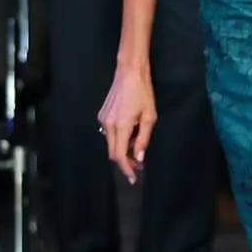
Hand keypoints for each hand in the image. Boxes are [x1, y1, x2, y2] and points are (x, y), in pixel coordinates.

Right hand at [97, 62, 156, 183]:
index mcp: (120, 126)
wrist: (129, 72)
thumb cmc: (143, 92)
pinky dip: (119, 139)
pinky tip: (130, 134)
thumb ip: (143, 138)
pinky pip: (109, 133)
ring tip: (137, 148)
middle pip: (113, 152)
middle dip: (125, 161)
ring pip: (111, 143)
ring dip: (123, 149)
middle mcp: (107, 125)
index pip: (119, 156)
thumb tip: (139, 157)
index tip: (133, 178)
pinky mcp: (102, 115)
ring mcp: (103, 119)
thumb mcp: (149, 116)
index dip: (126, 169)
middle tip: (139, 165)